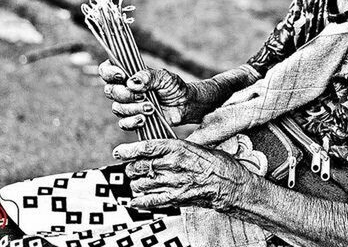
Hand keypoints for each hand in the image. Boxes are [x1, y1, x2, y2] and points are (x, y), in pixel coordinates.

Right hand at [98, 60, 190, 129]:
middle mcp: (124, 90)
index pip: (106, 70)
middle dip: (126, 94)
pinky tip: (144, 119)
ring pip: (117, 108)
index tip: (122, 75)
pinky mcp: (133, 120)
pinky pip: (123, 123)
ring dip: (134, 108)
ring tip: (151, 108)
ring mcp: (127, 106)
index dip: (109, 72)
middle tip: (144, 95)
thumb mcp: (164, 77)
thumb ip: (148, 76)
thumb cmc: (173, 87)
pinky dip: (132, 122)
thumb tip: (131, 82)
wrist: (184, 104)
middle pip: (110, 91)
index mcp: (128, 75)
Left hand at [113, 139, 251, 211]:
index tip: (119, 152)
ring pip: (141, 184)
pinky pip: (150, 201)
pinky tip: (136, 199)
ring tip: (138, 181)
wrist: (228, 183)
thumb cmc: (213, 162)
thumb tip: (155, 147)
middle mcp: (173, 165)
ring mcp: (173, 183)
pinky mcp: (175, 198)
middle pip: (139, 166)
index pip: (146, 148)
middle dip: (132, 167)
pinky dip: (139, 201)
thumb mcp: (194, 146)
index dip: (129, 150)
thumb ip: (174, 148)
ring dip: (136, 183)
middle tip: (132, 168)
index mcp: (178, 148)